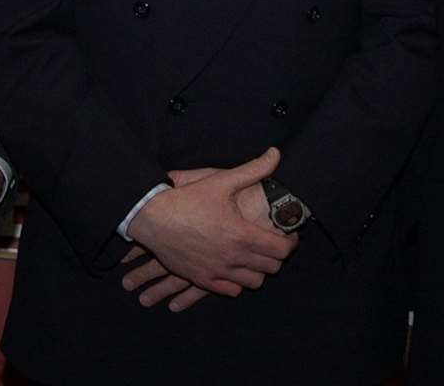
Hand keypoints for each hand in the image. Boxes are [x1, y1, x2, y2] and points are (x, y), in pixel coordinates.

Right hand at [124, 147, 295, 301]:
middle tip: (272, 242)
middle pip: (272, 268)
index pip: (282, 250)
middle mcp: (233, 257)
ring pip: (254, 282)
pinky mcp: (203, 280)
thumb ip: (253, 169)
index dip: (290, 242)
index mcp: (242, 234)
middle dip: (277, 255)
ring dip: (258, 270)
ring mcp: (218, 272)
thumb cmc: (188, 199)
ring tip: (254, 255)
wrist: (153, 218)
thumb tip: (276, 153)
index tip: (288, 234)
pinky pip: (232, 291)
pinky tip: (234, 267)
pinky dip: (237, 282)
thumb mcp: (221, 180)